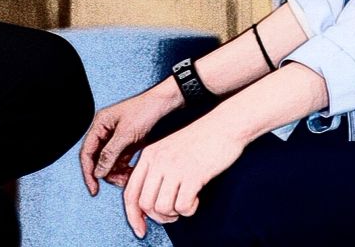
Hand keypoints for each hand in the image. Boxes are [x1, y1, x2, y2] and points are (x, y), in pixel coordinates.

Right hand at [80, 83, 180, 197]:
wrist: (166, 104)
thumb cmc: (146, 111)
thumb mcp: (126, 134)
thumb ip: (110, 154)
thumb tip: (98, 173)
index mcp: (100, 125)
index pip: (87, 153)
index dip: (88, 172)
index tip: (94, 189)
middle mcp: (105, 133)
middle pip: (98, 161)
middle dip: (107, 174)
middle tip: (121, 183)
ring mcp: (116, 140)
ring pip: (110, 164)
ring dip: (117, 174)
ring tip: (130, 178)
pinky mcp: (127, 145)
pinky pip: (121, 162)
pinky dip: (125, 170)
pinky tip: (134, 173)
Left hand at [121, 116, 245, 237]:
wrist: (224, 125)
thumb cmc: (200, 140)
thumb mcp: (169, 150)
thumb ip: (156, 171)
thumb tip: (149, 204)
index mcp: (149, 155)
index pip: (130, 193)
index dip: (133, 216)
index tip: (141, 230)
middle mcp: (158, 161)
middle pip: (145, 205)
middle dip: (159, 217)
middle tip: (174, 213)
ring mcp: (174, 167)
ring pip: (162, 208)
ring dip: (175, 213)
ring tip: (186, 203)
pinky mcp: (193, 174)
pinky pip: (183, 207)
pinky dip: (189, 209)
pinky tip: (196, 198)